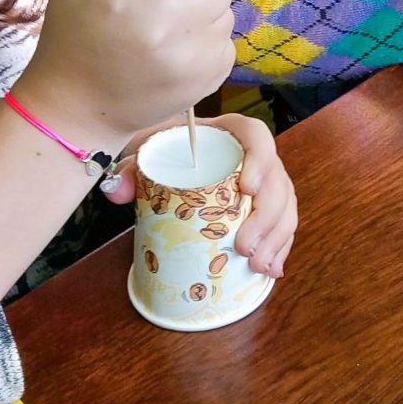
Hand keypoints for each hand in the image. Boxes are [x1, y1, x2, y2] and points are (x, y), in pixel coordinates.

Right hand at [11, 0, 234, 149]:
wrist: (80, 106)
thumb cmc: (77, 32)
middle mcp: (167, 28)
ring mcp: (194, 58)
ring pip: (227, 6)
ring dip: (205, 6)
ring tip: (169, 23)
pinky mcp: (212, 78)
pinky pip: (229, 38)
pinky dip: (208, 37)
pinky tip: (177, 47)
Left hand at [104, 114, 297, 277]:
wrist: (168, 161)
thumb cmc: (164, 154)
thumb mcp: (145, 153)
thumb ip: (129, 168)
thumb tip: (116, 191)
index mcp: (230, 134)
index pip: (257, 136)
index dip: (260, 161)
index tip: (247, 189)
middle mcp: (255, 157)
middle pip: (276, 181)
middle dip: (266, 218)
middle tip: (244, 247)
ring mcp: (266, 183)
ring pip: (285, 206)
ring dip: (276, 238)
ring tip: (258, 265)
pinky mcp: (267, 208)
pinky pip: (283, 225)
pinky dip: (280, 248)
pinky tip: (272, 269)